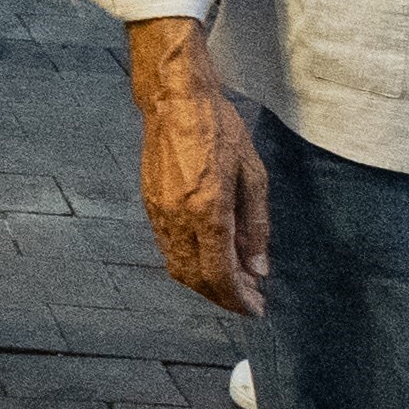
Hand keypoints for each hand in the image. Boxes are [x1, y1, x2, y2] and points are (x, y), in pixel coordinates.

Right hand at [130, 24, 269, 316]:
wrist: (175, 101)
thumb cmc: (219, 129)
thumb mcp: (253, 175)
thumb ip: (256, 225)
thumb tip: (258, 266)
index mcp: (207, 211)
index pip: (220, 273)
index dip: (238, 298)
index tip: (256, 307)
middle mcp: (178, 218)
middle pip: (196, 278)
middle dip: (222, 296)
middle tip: (248, 300)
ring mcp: (159, 213)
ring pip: (178, 267)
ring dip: (205, 283)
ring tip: (232, 282)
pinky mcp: (150, 205)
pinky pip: (168, 248)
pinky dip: (190, 263)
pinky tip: (210, 257)